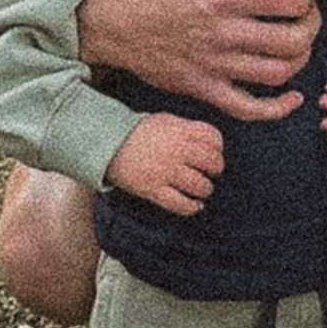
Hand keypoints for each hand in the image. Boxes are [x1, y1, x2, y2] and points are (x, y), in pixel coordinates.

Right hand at [77, 0, 318, 120]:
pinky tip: (292, 96)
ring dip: (301, 58)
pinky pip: (248, 109)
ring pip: (279, 73)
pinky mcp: (204, 89)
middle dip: (312, 25)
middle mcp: (225, 33)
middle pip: (294, 39)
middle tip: (307, 15)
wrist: (108, 20)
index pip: (292, 1)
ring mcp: (216, 65)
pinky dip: (277, 108)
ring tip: (298, 42)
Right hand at [106, 114, 224, 214]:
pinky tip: (195, 205)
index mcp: (180, 130)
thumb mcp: (164, 120)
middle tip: (211, 172)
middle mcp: (176, 150)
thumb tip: (208, 141)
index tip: (215, 152)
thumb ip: (186, 128)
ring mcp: (165, 171)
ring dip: (205, 189)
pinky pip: (181, 204)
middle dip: (216, 169)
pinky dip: (192, 207)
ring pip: (200, 185)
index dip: (218, 147)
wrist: (107, 143)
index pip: (213, 137)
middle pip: (212, 162)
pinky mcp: (153, 190)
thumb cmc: (137, 132)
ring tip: (202, 189)